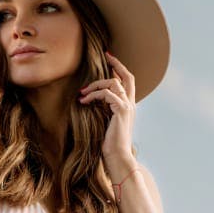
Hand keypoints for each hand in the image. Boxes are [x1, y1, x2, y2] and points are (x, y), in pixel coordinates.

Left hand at [78, 51, 135, 165]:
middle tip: (105, 55)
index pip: (127, 82)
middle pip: (127, 77)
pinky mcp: (121, 110)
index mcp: (128, 107)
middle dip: (116, 64)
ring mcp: (127, 107)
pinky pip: (107, 94)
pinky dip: (94, 95)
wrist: (118, 157)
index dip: (119, 69)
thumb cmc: (110, 145)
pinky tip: (83, 101)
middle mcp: (130, 104)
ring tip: (82, 93)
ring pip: (113, 83)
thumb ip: (104, 111)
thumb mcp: (105, 124)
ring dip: (95, 85)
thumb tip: (92, 102)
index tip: (109, 58)